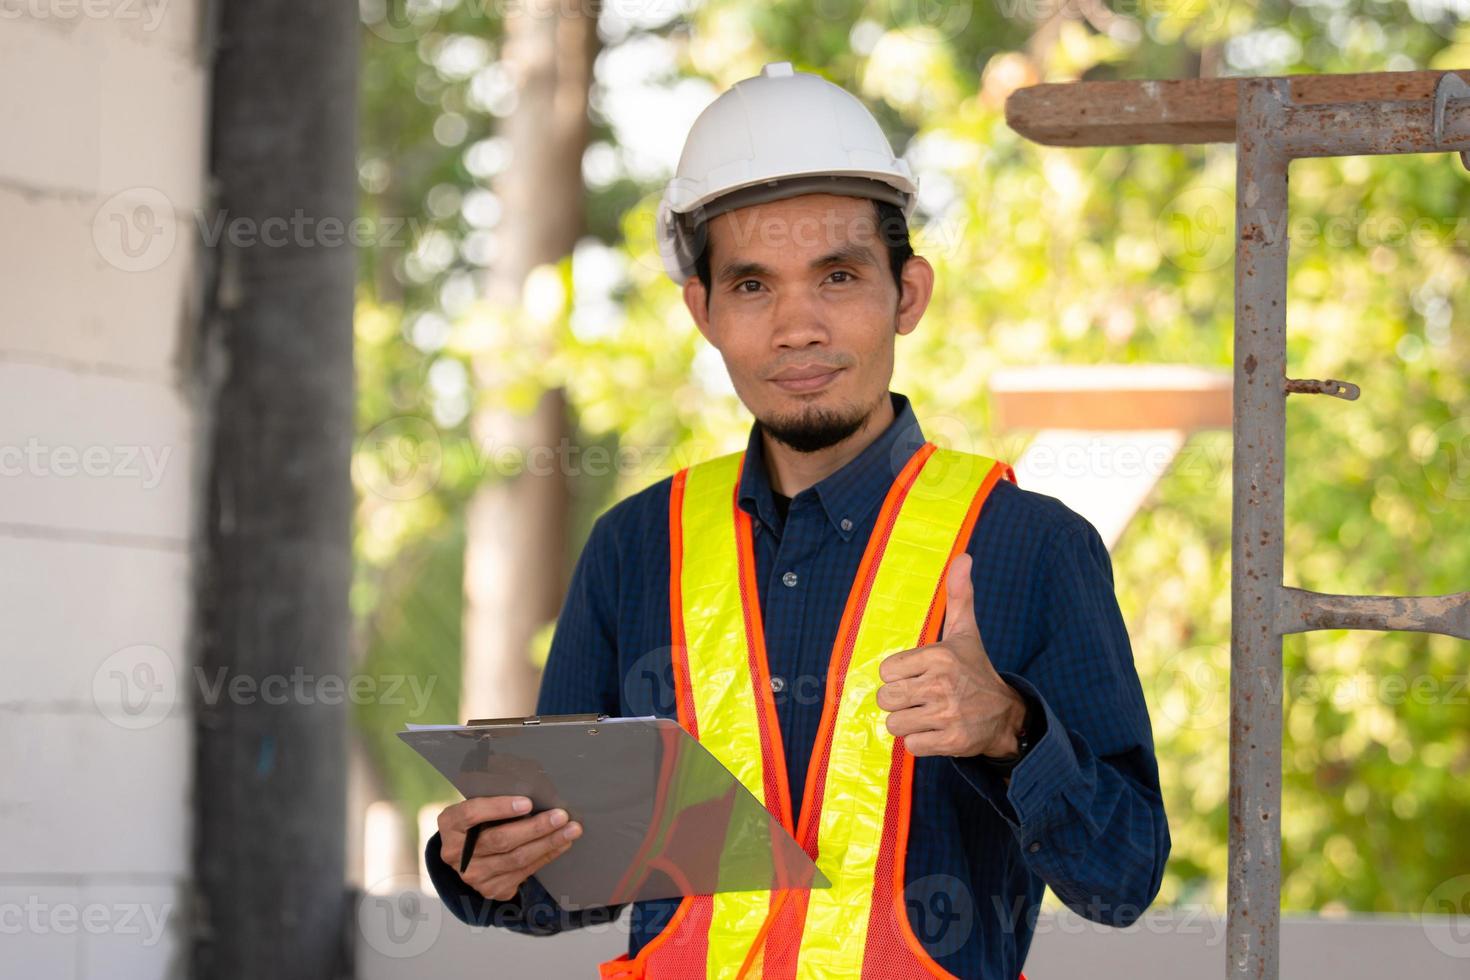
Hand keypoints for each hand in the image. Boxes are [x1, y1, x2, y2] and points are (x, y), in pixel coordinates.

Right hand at [437, 796, 582, 900]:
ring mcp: (473, 875)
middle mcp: (456, 853)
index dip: (499, 808)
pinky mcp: (491, 889)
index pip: (471, 814)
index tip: (528, 802)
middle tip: (561, 816)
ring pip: (516, 859)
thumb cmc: (480, 818)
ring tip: (571, 830)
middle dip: (535, 827)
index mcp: (449, 824)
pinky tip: (562, 844)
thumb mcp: (478, 800)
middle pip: (500, 839)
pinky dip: (546, 856)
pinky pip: (524, 872)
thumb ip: (494, 789)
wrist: (468, 854)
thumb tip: (529, 773)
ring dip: (549, 843)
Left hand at [876, 553, 1027, 758]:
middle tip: (918, 699)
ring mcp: (947, 714)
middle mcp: (942, 684)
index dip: (898, 676)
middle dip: (898, 702)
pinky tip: (935, 731)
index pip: (886, 671)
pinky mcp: (952, 741)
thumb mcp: (965, 632)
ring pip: (894, 725)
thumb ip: (958, 595)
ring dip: (907, 724)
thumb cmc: (975, 670)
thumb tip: (963, 556)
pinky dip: (919, 742)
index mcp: (939, 656)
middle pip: (885, 699)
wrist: (1005, 715)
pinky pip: (911, 746)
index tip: (917, 676)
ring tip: (926, 715)